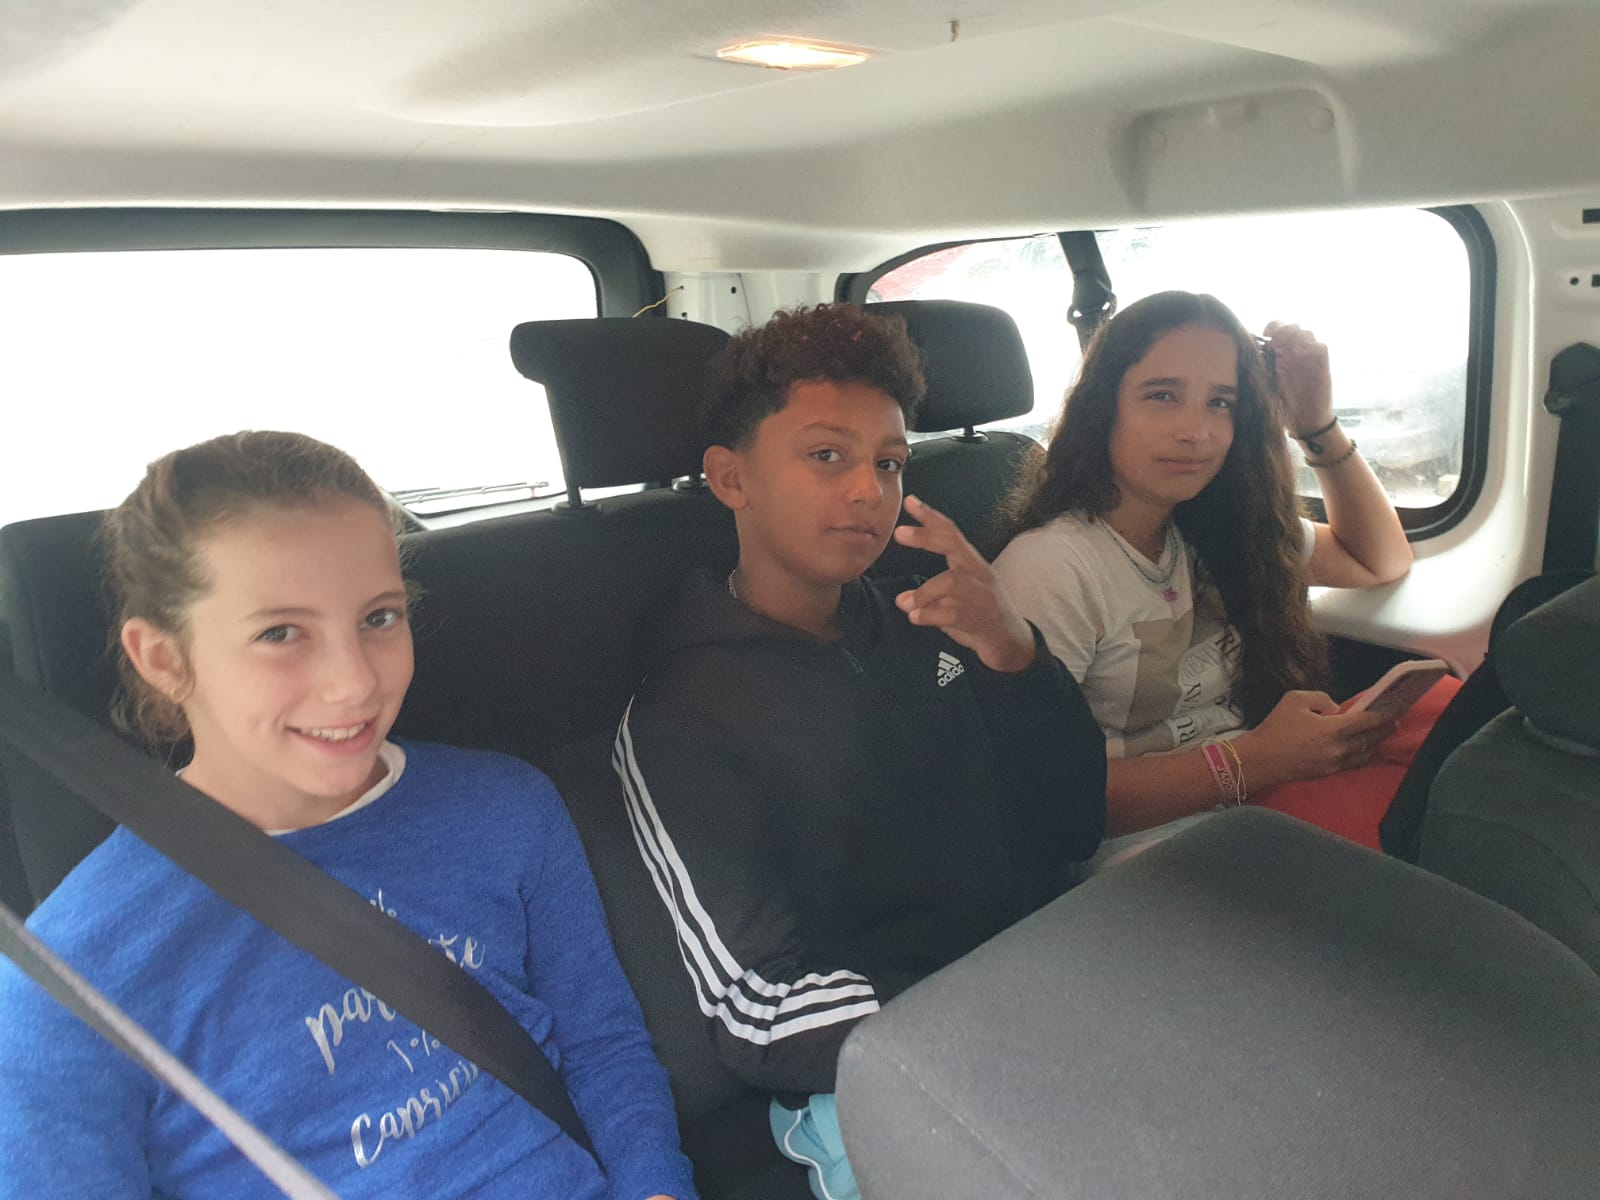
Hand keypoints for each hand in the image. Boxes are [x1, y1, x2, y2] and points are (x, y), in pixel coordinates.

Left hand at [892, 495, 1036, 673]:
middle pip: (954, 546)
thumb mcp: (958, 598)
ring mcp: (983, 596)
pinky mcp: (983, 619)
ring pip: (951, 582)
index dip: (931, 517)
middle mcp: (980, 574)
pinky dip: (930, 615)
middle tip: (899, 533)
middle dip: (926, 537)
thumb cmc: (980, 615)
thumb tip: (903, 599)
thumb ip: (934, 593)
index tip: (910, 502)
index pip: (952, 534)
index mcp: (972, 564)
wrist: (1011, 644)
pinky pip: (953, 613)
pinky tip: (916, 618)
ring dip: (923, 592)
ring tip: (903, 603)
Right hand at [1234, 689, 1392, 790]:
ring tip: (1383, 731)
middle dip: (1388, 726)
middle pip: (1374, 737)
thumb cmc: (1276, 728)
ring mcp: (1336, 764)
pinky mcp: (1329, 773)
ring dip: (1377, 741)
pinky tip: (1365, 747)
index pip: (1370, 719)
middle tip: (1397, 717)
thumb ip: (1322, 699)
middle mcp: (1341, 749)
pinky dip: (1364, 752)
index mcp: (1334, 729)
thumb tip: (1336, 709)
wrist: (1260, 760)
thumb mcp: (1295, 699)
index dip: (1388, 711)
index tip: (1400, 703)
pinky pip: (1355, 761)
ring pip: (1367, 751)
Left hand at [1262, 321, 1333, 433]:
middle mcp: (1297, 352)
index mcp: (1282, 354)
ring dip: (1295, 336)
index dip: (1273, 326)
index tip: (1264, 334)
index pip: (1279, 329)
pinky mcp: (1322, 365)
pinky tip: (1300, 352)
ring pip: (1307, 333)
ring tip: (1284, 348)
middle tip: (1274, 342)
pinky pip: (1320, 346)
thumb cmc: (1286, 403)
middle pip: (1293, 327)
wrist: (1306, 420)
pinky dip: (1311, 345)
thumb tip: (1247, 354)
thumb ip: (1263, 367)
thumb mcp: (1269, 383)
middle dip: (1282, 329)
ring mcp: (1310, 357)